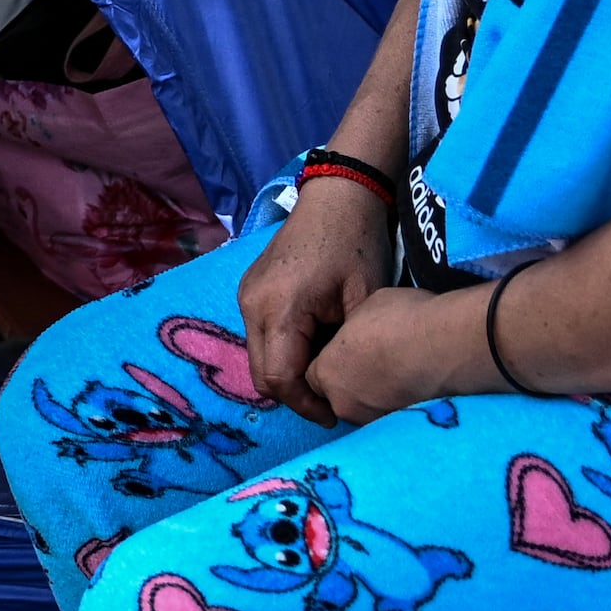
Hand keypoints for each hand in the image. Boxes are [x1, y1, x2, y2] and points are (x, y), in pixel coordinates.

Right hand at [239, 175, 392, 420]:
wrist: (338, 195)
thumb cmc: (358, 243)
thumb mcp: (364, 302)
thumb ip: (345, 349)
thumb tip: (340, 388)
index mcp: (279, 309)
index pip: (279, 378)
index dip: (305, 405)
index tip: (334, 415)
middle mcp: (251, 305)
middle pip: (260, 373)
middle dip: (294, 394)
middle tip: (330, 401)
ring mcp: (245, 296)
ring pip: (258, 356)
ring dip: (287, 371)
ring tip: (325, 372)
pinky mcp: (249, 290)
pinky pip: (260, 335)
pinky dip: (282, 350)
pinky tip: (313, 344)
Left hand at [300, 282, 489, 430]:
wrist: (446, 347)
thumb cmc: (404, 321)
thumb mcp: (367, 309)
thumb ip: (354, 330)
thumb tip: (361, 334)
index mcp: (327, 372)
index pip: (315, 376)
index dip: (333, 364)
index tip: (352, 353)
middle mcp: (343, 404)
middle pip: (338, 397)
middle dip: (352, 384)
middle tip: (379, 364)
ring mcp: (372, 421)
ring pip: (364, 410)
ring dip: (376, 397)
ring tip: (401, 376)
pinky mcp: (399, 430)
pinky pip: (389, 418)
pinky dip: (398, 407)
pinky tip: (415, 389)